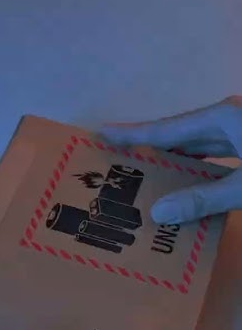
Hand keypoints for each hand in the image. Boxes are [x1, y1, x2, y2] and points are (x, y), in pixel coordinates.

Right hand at [102, 95, 241, 224]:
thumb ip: (204, 198)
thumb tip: (159, 212)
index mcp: (220, 117)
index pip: (166, 128)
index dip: (133, 134)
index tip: (102, 134)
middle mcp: (227, 118)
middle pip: (179, 137)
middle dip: (151, 152)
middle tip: (120, 167)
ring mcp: (240, 129)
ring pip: (199, 146)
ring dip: (175, 164)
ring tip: (148, 182)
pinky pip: (217, 155)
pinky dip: (199, 170)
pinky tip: (188, 187)